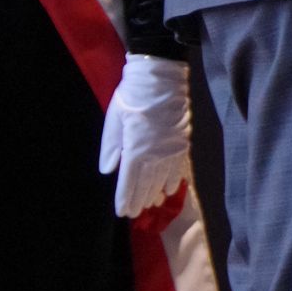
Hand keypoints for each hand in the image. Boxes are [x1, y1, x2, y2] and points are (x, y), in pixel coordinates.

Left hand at [99, 54, 192, 218]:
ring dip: (154, 194)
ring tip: (149, 205)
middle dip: (138, 200)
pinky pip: (178, 169)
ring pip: (162, 180)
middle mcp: (155, 154)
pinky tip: (168, 190)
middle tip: (133, 213)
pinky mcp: (183, 144)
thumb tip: (108, 170)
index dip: (124, 198)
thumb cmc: (132, 97)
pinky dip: (172, 182)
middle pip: (146, 185)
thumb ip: (111, 147)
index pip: (129, 182)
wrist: (161, 77)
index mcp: (135, 149)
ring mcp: (171, 150)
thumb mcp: (114, 119)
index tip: (121, 211)